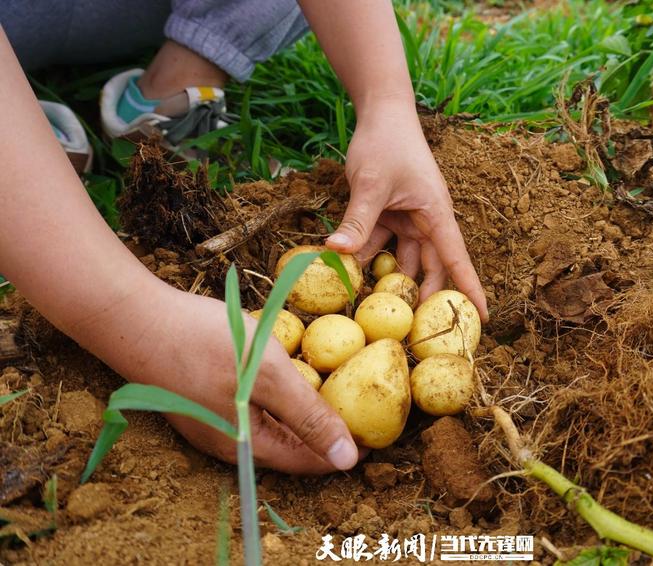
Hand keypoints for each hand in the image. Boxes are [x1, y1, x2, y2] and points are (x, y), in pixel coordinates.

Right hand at [83, 282, 361, 474]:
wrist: (136, 316)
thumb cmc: (204, 344)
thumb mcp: (269, 376)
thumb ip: (309, 417)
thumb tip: (349, 460)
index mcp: (246, 446)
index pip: (307, 461)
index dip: (342, 449)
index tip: (373, 433)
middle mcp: (228, 443)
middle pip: (288, 447)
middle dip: (324, 432)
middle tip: (357, 410)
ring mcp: (212, 421)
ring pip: (269, 426)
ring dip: (300, 413)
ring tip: (330, 392)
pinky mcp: (203, 397)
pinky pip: (250, 407)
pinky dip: (276, 397)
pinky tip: (287, 376)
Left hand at [325, 101, 488, 320]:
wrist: (380, 113)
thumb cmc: (387, 143)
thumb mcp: (371, 183)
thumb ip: (358, 219)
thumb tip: (336, 251)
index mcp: (436, 214)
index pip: (457, 259)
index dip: (470, 290)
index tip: (482, 318)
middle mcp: (426, 221)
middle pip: (430, 266)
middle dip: (424, 295)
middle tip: (415, 329)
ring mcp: (407, 219)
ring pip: (402, 258)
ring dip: (389, 279)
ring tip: (377, 308)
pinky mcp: (388, 215)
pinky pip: (380, 243)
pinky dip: (368, 256)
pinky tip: (350, 272)